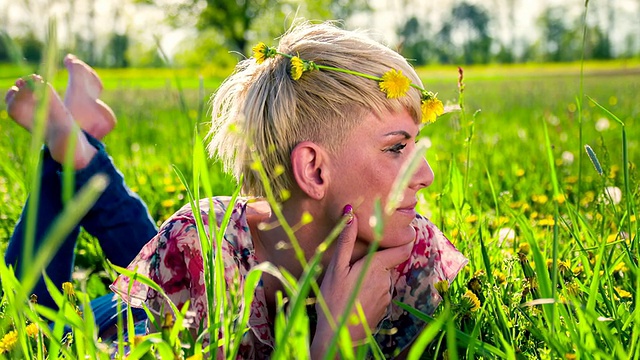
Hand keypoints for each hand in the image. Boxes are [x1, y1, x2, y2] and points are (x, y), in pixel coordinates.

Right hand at [311, 206, 412, 356]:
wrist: (339, 336)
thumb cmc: (334, 300)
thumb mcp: (336, 268)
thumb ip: (345, 241)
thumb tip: (350, 213)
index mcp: (377, 266)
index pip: (402, 249)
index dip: (404, 240)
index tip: (403, 232)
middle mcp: (386, 280)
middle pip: (387, 264)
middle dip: (375, 262)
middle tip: (354, 266)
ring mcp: (386, 296)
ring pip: (382, 279)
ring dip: (370, 278)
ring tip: (350, 285)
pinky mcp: (383, 309)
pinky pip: (379, 294)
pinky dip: (369, 292)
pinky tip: (354, 298)